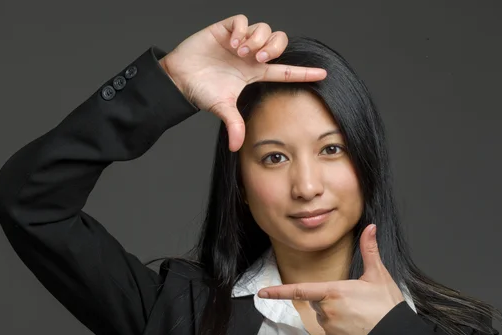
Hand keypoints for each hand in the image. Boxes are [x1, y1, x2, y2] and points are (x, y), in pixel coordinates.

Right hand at [159, 14, 326, 151]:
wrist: (178, 78)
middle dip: (273, 47)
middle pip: (278, 42)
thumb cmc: (201, 91)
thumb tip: (236, 148)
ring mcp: (238, 41)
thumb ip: (233, 124)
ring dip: (256, 39)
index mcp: (253, 73)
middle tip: (258, 59)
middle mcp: (249, 55)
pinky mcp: (224, 29)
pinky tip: (231, 43)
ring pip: (263, 29)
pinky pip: (242, 19)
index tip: (323, 74)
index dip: (303, 72)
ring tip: (240, 52)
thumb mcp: (221, 108)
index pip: (284, 71)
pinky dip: (240, 29)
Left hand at [257, 224, 405, 334]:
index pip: (300, 290)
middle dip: (329, 300)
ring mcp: (330, 328)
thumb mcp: (378, 276)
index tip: (262, 293)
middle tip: (354, 302)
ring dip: (335, 315)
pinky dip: (340, 330)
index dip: (278, 292)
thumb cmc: (387, 307)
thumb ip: (369, 251)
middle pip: (318, 302)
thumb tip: (370, 228)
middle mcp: (328, 310)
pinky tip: (356, 327)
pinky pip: (331, 333)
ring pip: (325, 317)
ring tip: (358, 315)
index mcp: (334, 292)